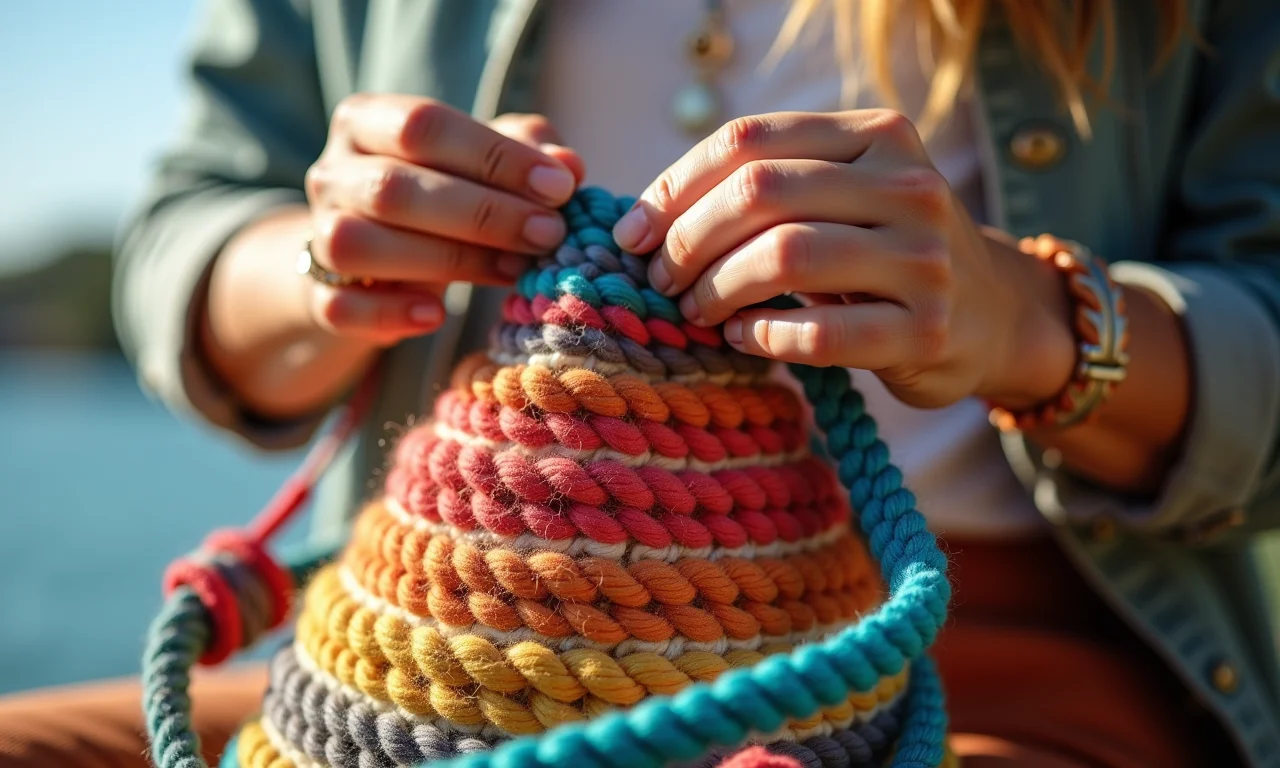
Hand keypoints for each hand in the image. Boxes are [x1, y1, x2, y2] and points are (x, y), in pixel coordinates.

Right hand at [303, 96, 584, 344]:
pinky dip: (387, 314)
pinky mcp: (317, 293)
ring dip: (445, 261)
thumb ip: (524, 152)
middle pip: (392, 188)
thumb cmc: (443, 193)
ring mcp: (317, 234)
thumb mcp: (482, 162)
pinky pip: (339, 306)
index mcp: (367, 122)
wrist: (374, 257)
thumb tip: (568, 163)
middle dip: (481, 214)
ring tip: (511, 271)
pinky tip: (435, 317)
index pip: (424, 126)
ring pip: (357, 245)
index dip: (495, 156)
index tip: (558, 186)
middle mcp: (332, 173)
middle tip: (547, 233)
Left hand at [611, 110, 1073, 409]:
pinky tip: (740, 338)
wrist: (993, 314)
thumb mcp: (843, 196)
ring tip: (694, 309)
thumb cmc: (885, 252)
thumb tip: (646, 218)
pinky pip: (820, 333)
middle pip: (761, 192)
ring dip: (717, 288)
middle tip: (659, 278)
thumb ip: (770, 186)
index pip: (751, 139)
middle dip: (688, 239)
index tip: (633, 232)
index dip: (676, 185)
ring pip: (786, 256)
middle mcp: (909, 186)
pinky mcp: (927, 331)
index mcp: (880, 134)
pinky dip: (762, 336)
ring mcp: (925, 259)